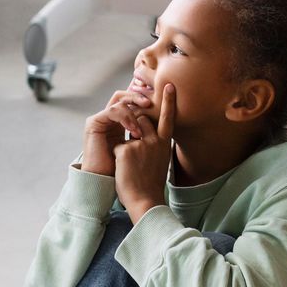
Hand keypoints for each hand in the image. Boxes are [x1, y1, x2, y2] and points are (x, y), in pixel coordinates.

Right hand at [81, 86, 154, 176]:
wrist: (108, 182)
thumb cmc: (127, 170)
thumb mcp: (142, 147)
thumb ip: (149, 134)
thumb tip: (170, 122)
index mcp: (124, 121)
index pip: (135, 101)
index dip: (147, 97)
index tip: (162, 95)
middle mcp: (112, 117)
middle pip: (127, 95)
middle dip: (140, 97)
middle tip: (150, 103)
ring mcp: (102, 118)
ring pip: (121, 101)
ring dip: (133, 114)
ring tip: (140, 133)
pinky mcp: (93, 123)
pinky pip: (112, 111)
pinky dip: (125, 118)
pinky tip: (133, 132)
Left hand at [114, 82, 175, 218]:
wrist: (145, 200)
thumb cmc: (150, 183)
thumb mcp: (158, 160)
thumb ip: (154, 145)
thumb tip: (145, 133)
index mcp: (164, 143)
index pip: (168, 118)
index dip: (169, 101)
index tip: (170, 86)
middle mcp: (155, 141)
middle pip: (140, 119)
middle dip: (133, 124)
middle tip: (132, 145)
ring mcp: (140, 144)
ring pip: (127, 130)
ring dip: (124, 142)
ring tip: (131, 163)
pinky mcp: (126, 150)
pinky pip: (116, 146)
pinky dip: (117, 157)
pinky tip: (124, 171)